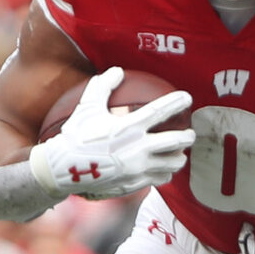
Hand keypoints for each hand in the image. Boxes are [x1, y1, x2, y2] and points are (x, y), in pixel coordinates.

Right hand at [29, 66, 194, 200]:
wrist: (64, 170)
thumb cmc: (76, 136)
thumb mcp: (86, 108)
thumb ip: (102, 87)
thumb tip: (117, 70)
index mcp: (128, 128)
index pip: (159, 112)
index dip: (176, 103)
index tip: (187, 98)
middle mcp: (138, 149)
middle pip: (175, 141)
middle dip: (187, 137)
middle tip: (190, 134)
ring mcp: (139, 168)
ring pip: (172, 163)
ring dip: (179, 157)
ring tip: (180, 154)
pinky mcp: (136, 183)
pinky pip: (160, 178)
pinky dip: (165, 173)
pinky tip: (164, 169)